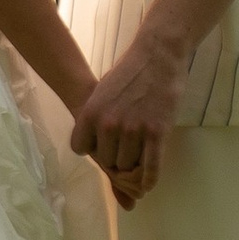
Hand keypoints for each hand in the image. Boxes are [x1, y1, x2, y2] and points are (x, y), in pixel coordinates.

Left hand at [71, 26, 187, 202]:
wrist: (158, 55)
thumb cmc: (129, 72)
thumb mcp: (101, 92)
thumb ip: (95, 119)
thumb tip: (91, 145)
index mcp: (90, 113)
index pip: (80, 149)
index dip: (92, 148)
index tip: (102, 143)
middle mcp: (108, 125)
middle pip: (106, 161)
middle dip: (115, 157)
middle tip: (126, 147)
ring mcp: (133, 130)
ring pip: (127, 167)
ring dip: (133, 165)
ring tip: (139, 153)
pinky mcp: (156, 133)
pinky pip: (150, 168)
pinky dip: (149, 180)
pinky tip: (148, 184)